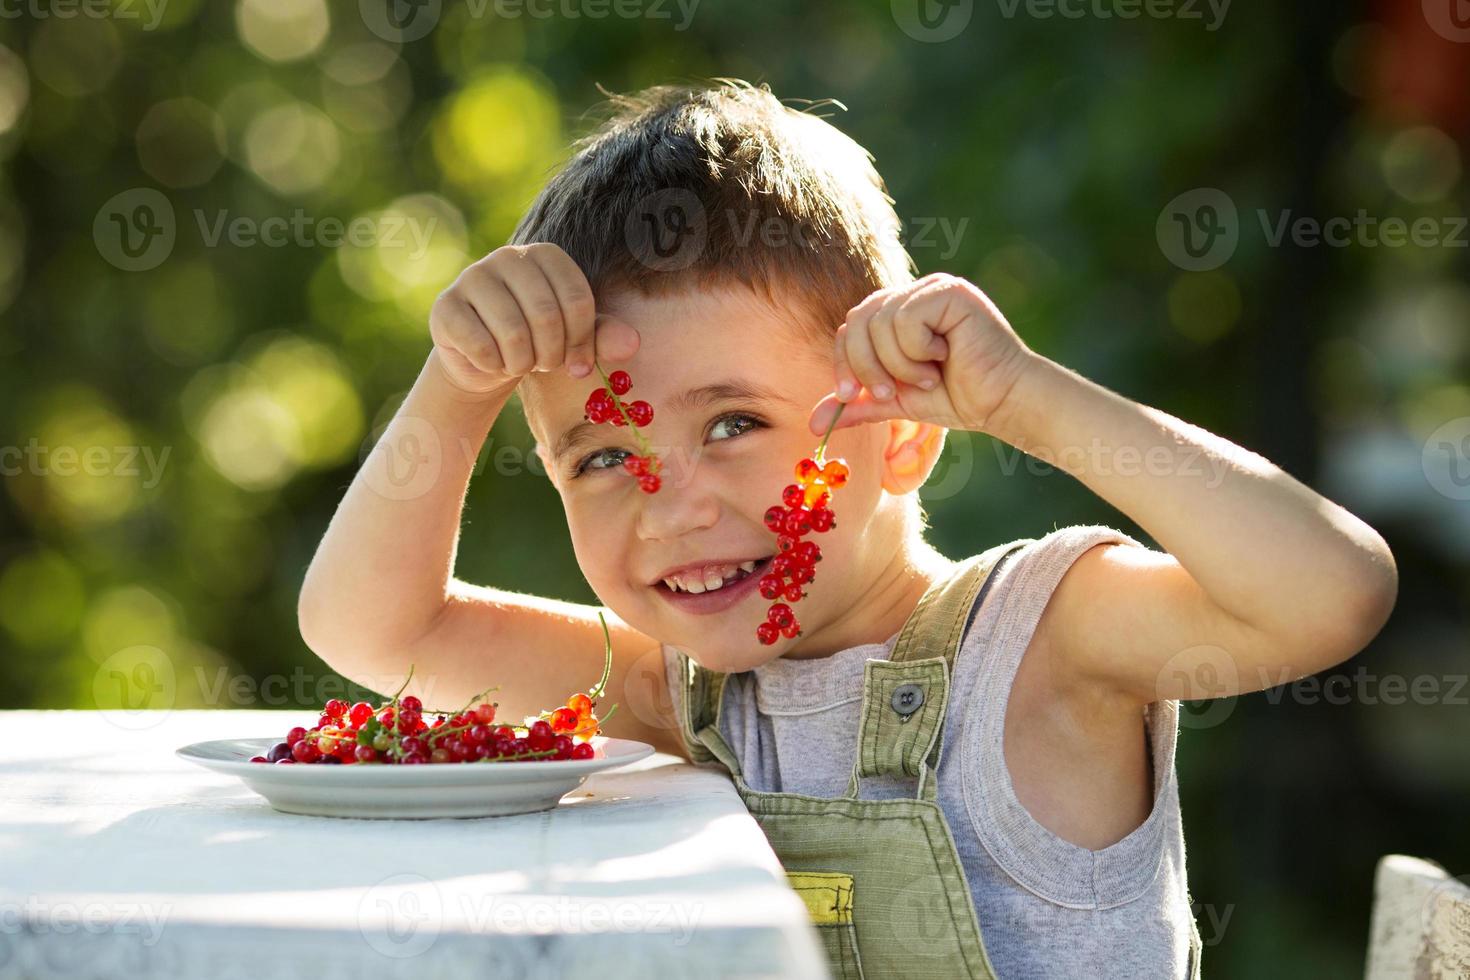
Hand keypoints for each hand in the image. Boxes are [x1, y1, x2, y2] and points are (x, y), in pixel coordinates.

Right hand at [429, 243, 638, 396]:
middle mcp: (507, 256)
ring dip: (522, 363)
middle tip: (546, 366)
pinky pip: (481, 346)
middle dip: (552, 355)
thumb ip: (604, 337)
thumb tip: (632, 342)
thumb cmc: (537, 342)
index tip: (579, 364)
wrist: (485, 360)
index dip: (583, 340)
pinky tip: (492, 361)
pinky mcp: (445, 305)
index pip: (577, 298)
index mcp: (546, 255)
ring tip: (520, 363)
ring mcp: (472, 277)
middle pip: (546, 314)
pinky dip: (493, 366)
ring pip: (513, 332)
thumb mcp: (575, 340)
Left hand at [807, 273, 1036, 435]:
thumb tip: (812, 423)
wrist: (1002, 403)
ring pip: (881, 321)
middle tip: (891, 392)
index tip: (851, 396)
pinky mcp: (950, 291)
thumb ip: (858, 403)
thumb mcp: (896, 401)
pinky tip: (945, 357)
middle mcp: (913, 293)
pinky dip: (918, 350)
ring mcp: (932, 288)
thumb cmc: (956, 398)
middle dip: (865, 365)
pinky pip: (907, 318)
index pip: (849, 327)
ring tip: (929, 377)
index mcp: (897, 312)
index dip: (843, 363)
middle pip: (857, 320)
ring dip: (899, 363)